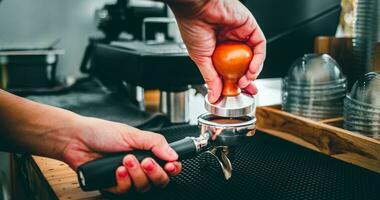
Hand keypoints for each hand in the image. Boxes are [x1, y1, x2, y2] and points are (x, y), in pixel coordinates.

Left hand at [61, 116, 181, 193]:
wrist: (78, 140)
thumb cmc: (103, 133)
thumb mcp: (133, 134)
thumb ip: (156, 143)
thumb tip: (173, 154)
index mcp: (147, 152)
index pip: (168, 166)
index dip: (172, 168)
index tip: (170, 166)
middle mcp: (140, 166)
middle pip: (160, 180)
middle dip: (154, 172)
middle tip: (146, 162)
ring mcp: (128, 177)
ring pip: (143, 187)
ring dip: (136, 174)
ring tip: (125, 160)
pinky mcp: (115, 185)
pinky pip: (126, 191)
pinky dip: (122, 180)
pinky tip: (116, 169)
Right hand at [169, 0, 265, 102]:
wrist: (196, 7)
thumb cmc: (193, 26)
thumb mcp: (201, 59)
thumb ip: (210, 78)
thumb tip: (214, 95)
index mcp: (216, 50)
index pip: (229, 70)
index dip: (233, 83)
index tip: (235, 93)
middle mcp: (229, 42)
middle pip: (244, 64)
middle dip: (247, 79)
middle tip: (246, 90)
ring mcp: (240, 34)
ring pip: (253, 56)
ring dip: (252, 71)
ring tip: (246, 80)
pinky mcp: (249, 26)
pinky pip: (259, 45)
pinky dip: (258, 59)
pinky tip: (252, 69)